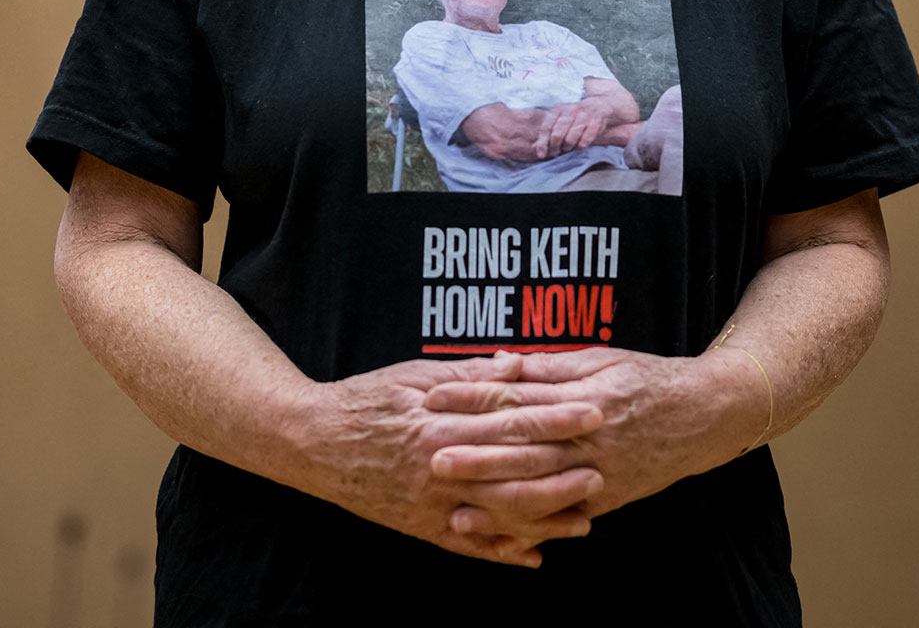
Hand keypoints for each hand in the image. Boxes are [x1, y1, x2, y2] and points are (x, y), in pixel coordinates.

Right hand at [293, 354, 605, 565]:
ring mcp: (430, 504)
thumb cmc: (366, 400)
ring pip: (498, 515)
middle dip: (563, 469)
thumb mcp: (414, 375)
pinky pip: (468, 546)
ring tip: (586, 515)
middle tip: (605, 463)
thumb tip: (519, 364)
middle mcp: (439, 467)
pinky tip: (535, 556)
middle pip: (513, 470)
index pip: (510, 419)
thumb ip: (470, 374)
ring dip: (545, 517)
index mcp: (440, 422)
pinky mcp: (420, 528)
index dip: (555, 416)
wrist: (312, 443)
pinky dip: (503, 552)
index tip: (593, 410)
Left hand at [422, 348, 765, 523]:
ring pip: (541, 493)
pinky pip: (563, 518)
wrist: (702, 416)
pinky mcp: (606, 500)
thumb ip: (547, 367)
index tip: (433, 396)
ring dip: (497, 502)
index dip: (473, 398)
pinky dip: (532, 531)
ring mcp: (600, 475)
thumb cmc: (646, 379)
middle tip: (431, 457)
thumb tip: (498, 363)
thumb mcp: (600, 360)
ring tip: (456, 508)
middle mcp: (590, 440)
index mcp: (583, 398)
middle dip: (476, 456)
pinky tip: (501, 536)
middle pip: (524, 450)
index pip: (518, 397)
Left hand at [538, 100, 609, 156]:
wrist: (598, 106)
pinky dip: (580, 146)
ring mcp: (584, 116)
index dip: (543, 143)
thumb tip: (536, 147)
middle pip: (558, 135)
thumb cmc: (575, 116)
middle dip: (555, 147)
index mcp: (559, 109)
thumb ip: (549, 131)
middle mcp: (571, 110)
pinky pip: (584, 142)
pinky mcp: (595, 123)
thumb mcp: (560, 118)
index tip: (541, 154)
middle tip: (556, 152)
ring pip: (571, 140)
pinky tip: (579, 144)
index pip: (547, 127)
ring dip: (568, 148)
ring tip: (568, 148)